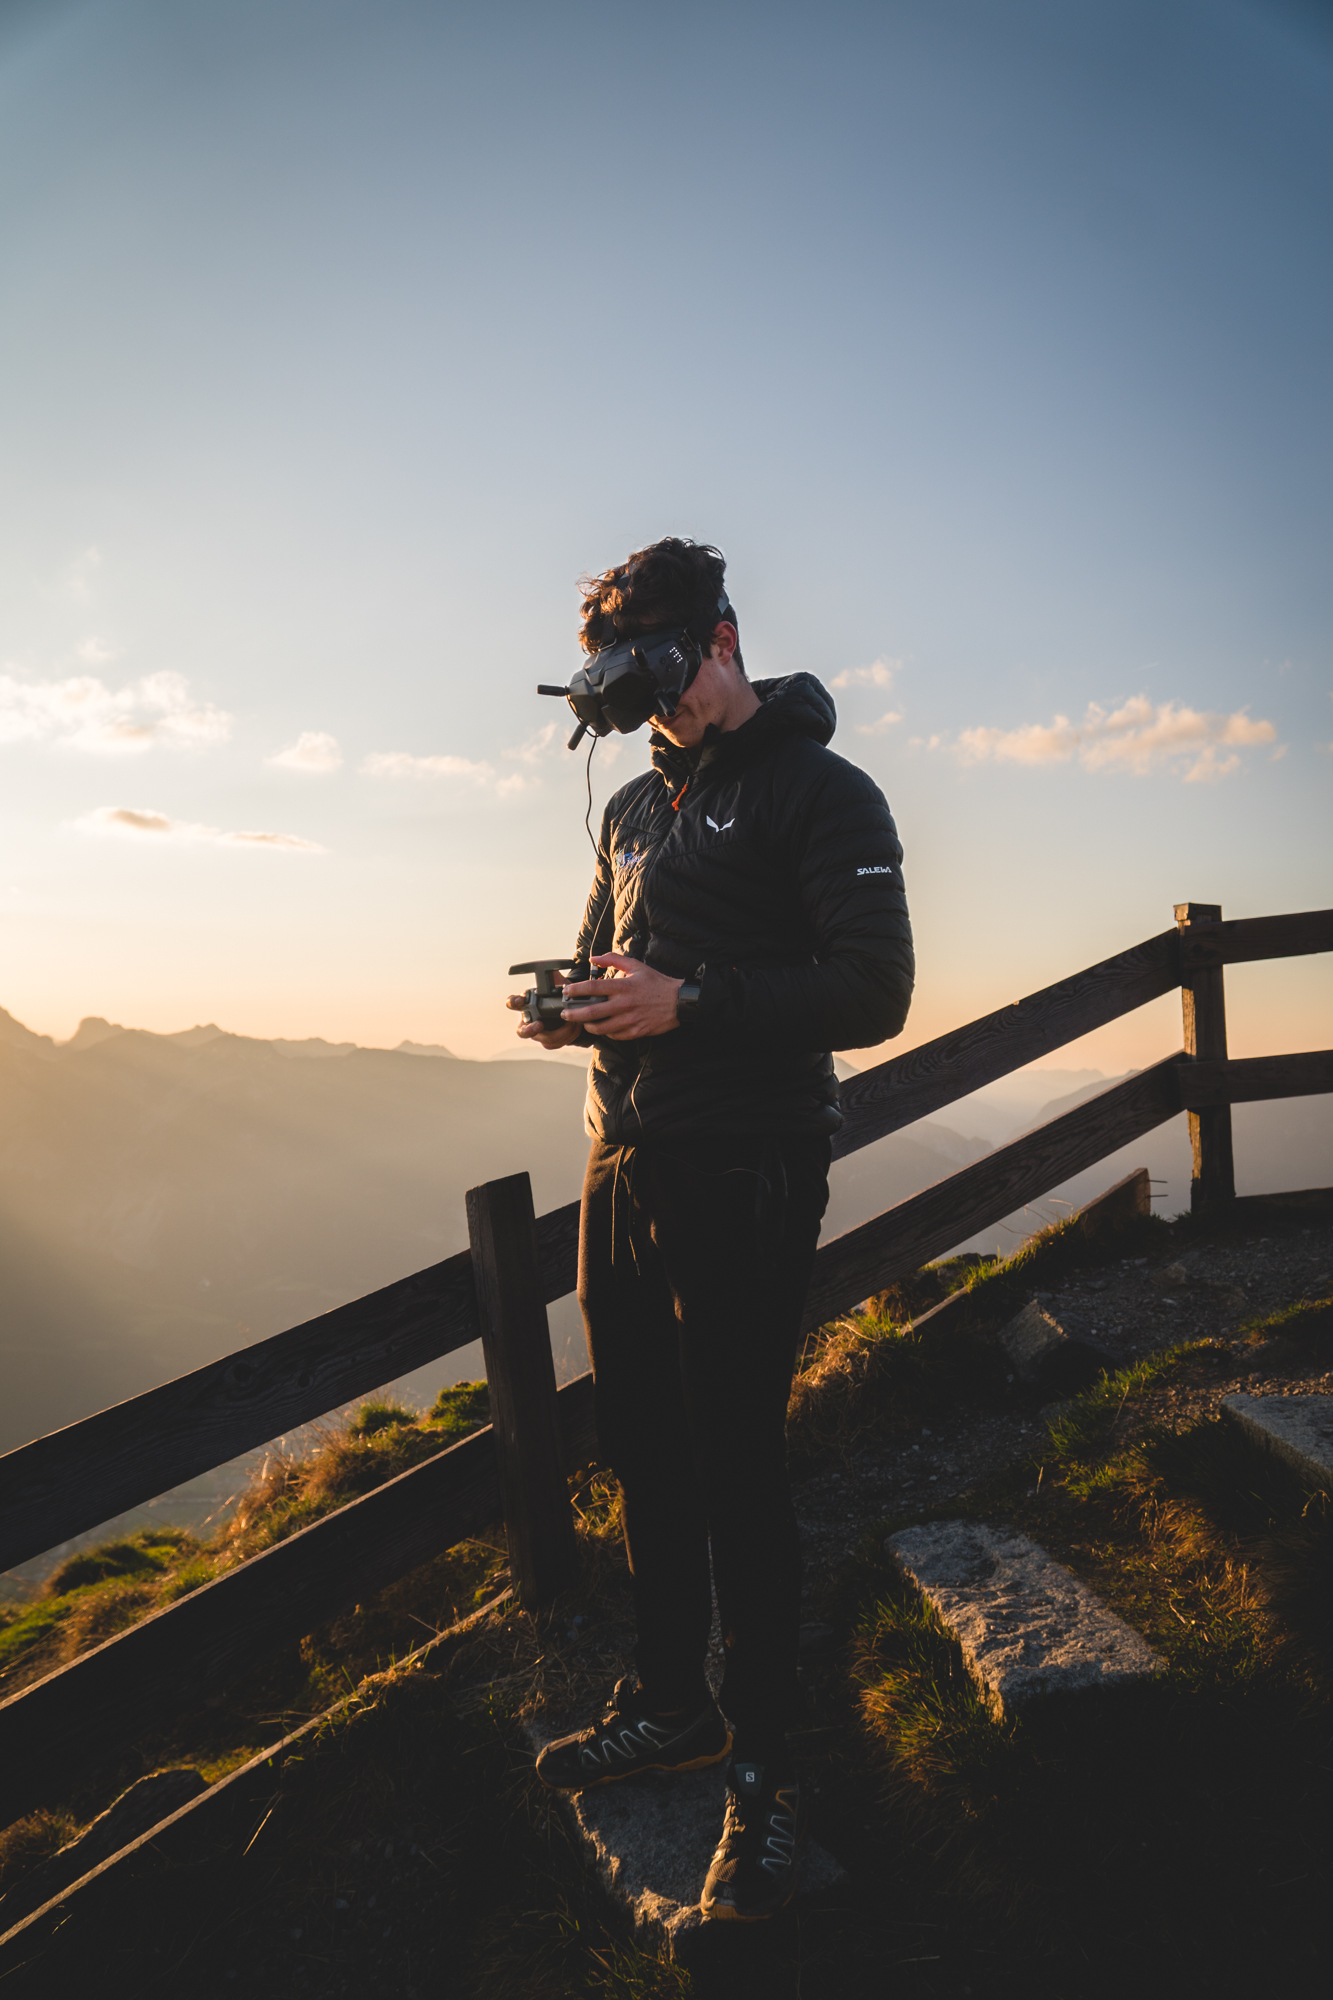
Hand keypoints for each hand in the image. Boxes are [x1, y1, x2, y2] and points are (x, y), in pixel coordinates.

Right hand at [505, 984, 582, 1049]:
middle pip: (521, 1031)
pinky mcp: (549, 1041)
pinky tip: (575, 1028)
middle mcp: (529, 1020)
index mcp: (528, 1004)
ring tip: (571, 1023)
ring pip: (542, 1039)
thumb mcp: (560, 986)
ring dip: (558, 1033)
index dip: (513, 1002)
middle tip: (539, 1025)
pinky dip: (566, 1037)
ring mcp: (538, 1033)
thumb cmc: (561, 996)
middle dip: (529, 1030)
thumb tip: (553, 970)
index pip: (512, 1003)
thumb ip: (555, 979)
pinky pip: (554, 1044)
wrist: (574, 1010)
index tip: (520, 1000)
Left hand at [560, 953, 683, 1039]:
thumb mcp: (636, 966)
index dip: (575, 990)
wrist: (678, 1002)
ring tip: (583, 1022)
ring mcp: (629, 1020)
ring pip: (601, 1028)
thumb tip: (593, 958)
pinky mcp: (635, 1032)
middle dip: (574, 1014)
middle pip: (591, 1012)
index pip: (592, 988)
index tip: (566, 992)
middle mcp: (623, 1004)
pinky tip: (603, 1028)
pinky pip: (614, 1036)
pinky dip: (606, 1033)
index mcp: (622, 987)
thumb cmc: (656, 983)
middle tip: (565, 1014)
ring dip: (588, 1026)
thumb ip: (613, 959)